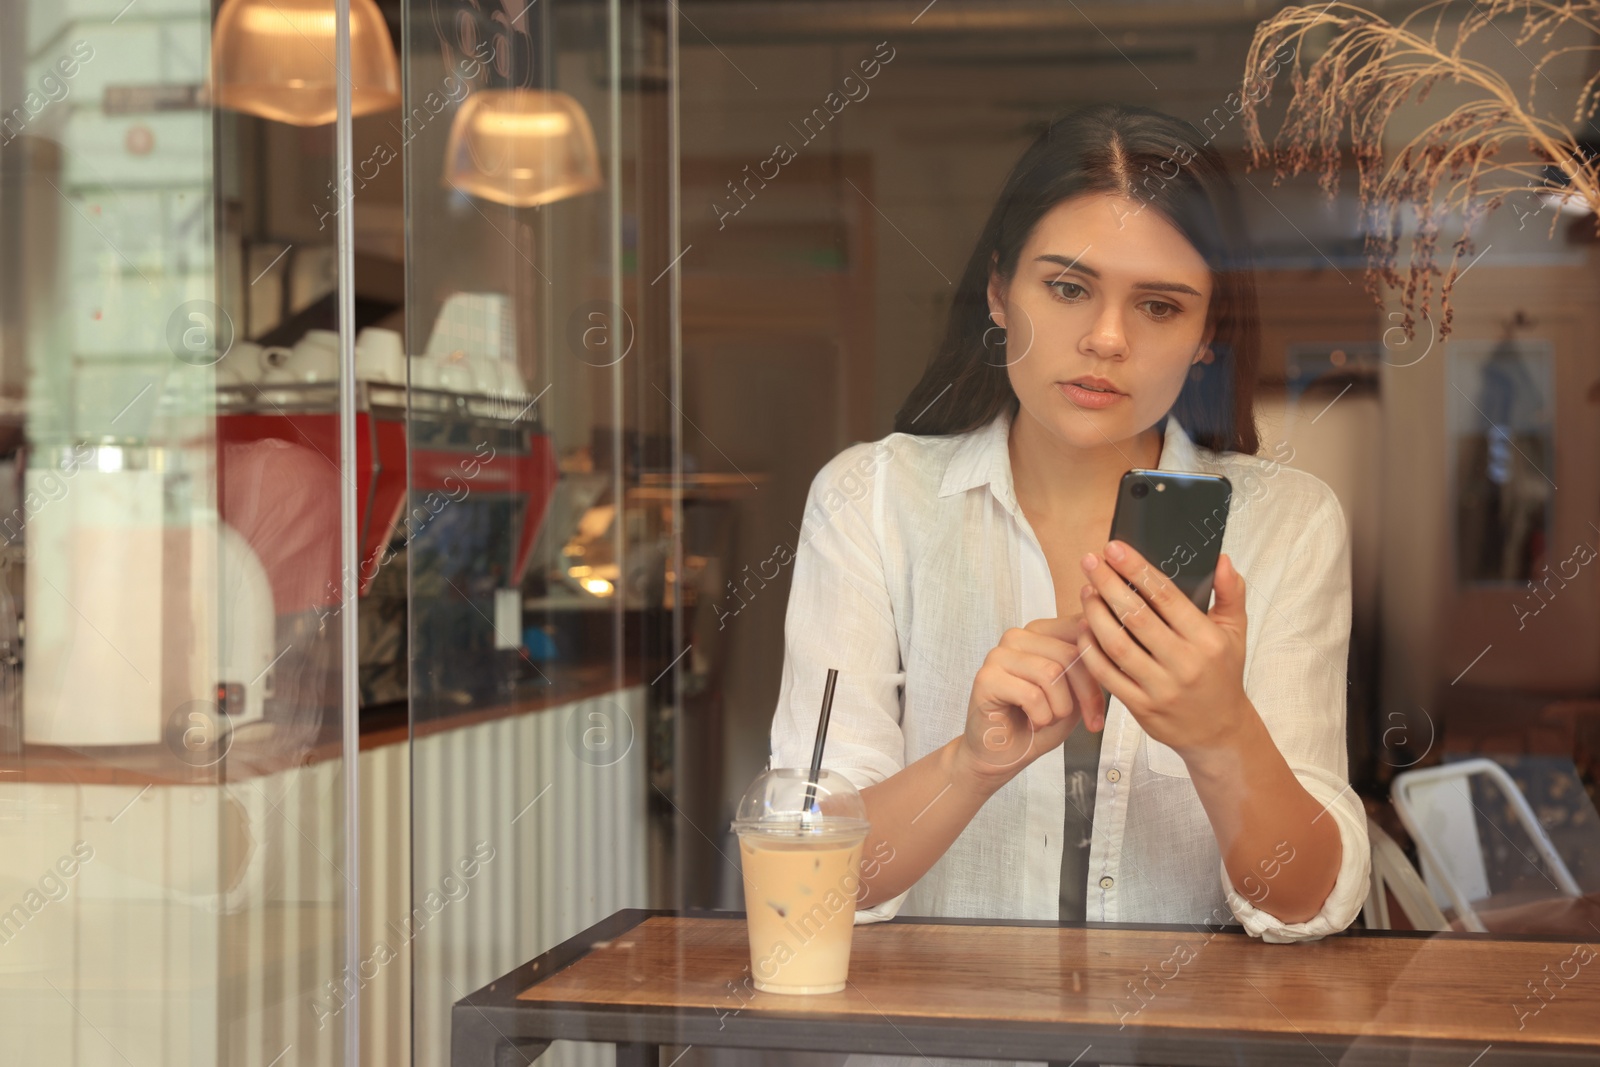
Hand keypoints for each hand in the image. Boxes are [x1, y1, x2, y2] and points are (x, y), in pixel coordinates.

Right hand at [958, 616, 1105, 791]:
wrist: (1004, 754)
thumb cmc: (1040, 721)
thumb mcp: (1077, 691)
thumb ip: (1088, 664)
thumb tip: (1108, 642)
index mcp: (1040, 632)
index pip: (1082, 631)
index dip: (1100, 669)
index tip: (1103, 702)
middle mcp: (1017, 637)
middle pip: (1070, 654)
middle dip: (1086, 695)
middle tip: (1088, 720)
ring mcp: (998, 655)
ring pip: (1051, 673)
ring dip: (1060, 708)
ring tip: (1048, 719)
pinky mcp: (986, 678)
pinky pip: (1031, 695)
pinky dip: (1041, 718)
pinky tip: (1032, 723)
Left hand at [1076, 542, 1251, 761]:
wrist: (1220, 732)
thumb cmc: (1223, 676)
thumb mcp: (1236, 633)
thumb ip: (1230, 594)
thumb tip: (1222, 559)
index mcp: (1207, 640)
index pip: (1166, 596)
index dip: (1136, 569)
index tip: (1114, 549)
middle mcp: (1184, 663)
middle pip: (1136, 617)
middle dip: (1108, 584)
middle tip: (1090, 562)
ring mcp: (1160, 687)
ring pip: (1117, 645)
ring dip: (1095, 614)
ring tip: (1086, 591)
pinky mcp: (1140, 707)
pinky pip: (1107, 675)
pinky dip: (1090, 650)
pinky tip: (1083, 628)